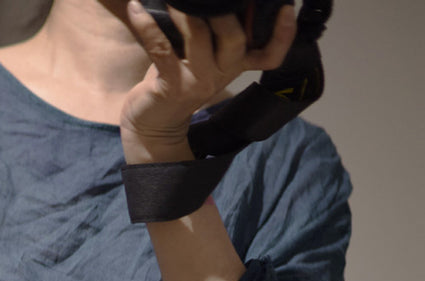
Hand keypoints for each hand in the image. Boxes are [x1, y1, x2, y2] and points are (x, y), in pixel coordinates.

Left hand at [121, 1, 296, 162]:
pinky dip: (147, 25)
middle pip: (235, 39)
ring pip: (200, 38)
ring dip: (184, 11)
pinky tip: (136, 7)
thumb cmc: (178, 79)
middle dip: (224, 11)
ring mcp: (197, 81)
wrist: (154, 125)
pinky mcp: (170, 85)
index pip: (270, 55)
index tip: (288, 9)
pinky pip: (160, 48)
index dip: (283, 35)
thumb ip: (215, 31)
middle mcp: (221, 73)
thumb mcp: (204, 56)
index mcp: (235, 64)